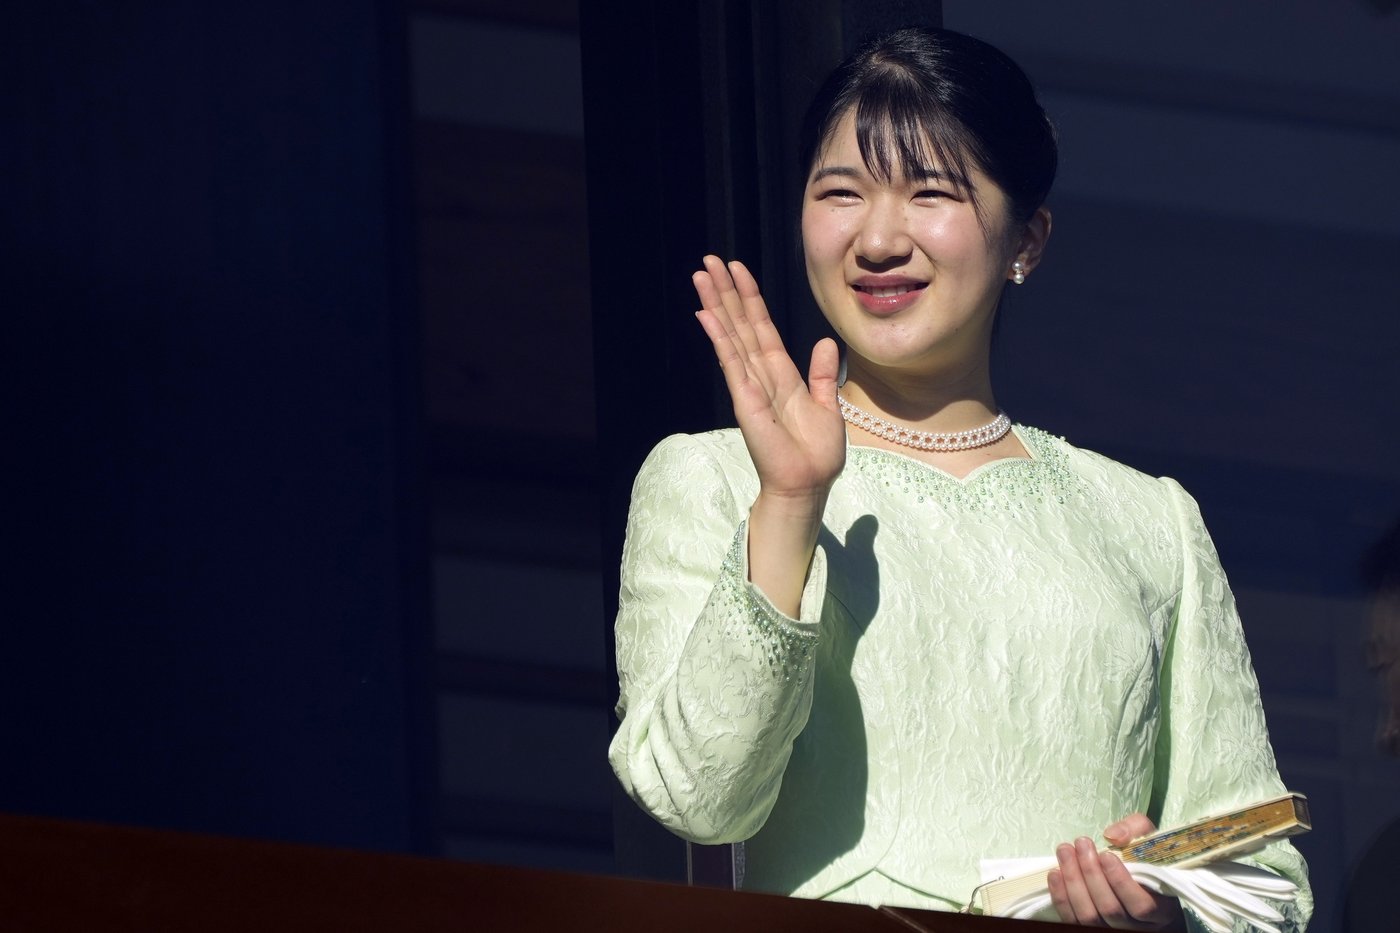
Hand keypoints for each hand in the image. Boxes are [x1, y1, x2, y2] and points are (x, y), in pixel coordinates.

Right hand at [692, 255, 844, 502]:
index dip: (750, 298)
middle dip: (726, 291)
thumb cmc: (817, 454)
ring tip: (701, 275)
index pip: (762, 327)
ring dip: (716, 304)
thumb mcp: (827, 406)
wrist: (808, 484)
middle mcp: (760, 374)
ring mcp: (749, 385)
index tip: (738, 270)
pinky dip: (719, 337)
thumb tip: (826, 343)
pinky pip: (731, 361)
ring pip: (731, 335)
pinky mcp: (745, 399)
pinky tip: (706, 315)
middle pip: (740, 324)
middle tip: (708, 261)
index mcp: (781, 374)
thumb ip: (822, 375)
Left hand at [1047, 814, 1185, 929]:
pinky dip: (1061, 897)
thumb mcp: (1149, 841)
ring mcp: (1112, 931)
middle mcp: (1136, 927)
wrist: (1139, 885)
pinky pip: (1072, 920)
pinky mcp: (1089, 930)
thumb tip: (1113, 835)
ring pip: (1089, 916)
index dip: (1121, 882)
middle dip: (1091, 873)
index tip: (1106, 854)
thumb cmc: (1147, 863)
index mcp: (1160, 910)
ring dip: (1073, 881)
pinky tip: (1055, 873)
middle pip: (1110, 909)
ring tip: (1065, 851)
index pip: (1141, 906)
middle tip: (1081, 843)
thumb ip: (1136, 831)